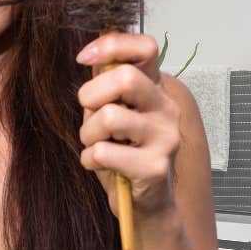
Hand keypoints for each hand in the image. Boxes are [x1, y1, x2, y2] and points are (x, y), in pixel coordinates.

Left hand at [75, 32, 181, 217]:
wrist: (145, 205)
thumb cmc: (123, 154)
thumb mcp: (112, 112)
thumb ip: (104, 85)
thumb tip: (90, 53)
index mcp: (154, 89)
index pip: (145, 47)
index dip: (111, 44)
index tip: (84, 57)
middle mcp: (166, 108)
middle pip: (125, 78)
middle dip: (91, 95)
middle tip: (89, 114)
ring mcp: (165, 137)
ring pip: (110, 117)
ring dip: (88, 134)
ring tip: (95, 144)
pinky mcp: (155, 167)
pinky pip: (104, 152)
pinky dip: (90, 159)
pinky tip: (100, 165)